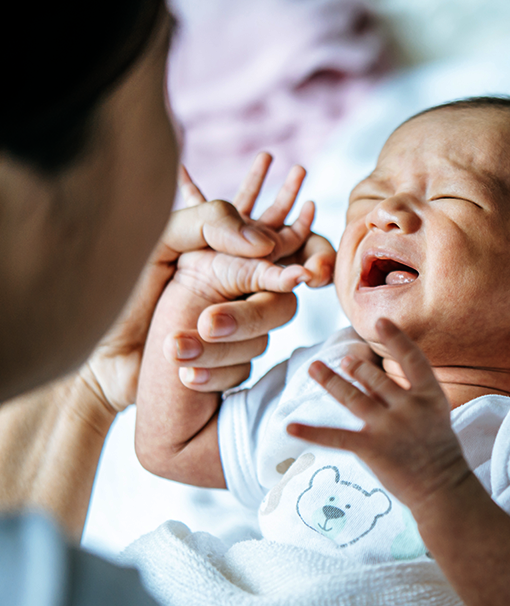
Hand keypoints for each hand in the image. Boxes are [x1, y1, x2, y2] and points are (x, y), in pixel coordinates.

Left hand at [83, 153, 335, 411]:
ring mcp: (235, 331)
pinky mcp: (228, 366)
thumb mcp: (158, 239)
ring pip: (262, 340)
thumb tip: (266, 243)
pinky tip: (183, 373)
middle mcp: (238, 290)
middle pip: (279, 303)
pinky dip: (213, 373)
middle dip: (244, 317)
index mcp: (227, 253)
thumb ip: (211, 223)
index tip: (308, 273)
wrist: (93, 358)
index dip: (311, 257)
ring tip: (171, 348)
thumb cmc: (117, 290)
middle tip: (205, 322)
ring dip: (217, 349)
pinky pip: (244, 372)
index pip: (285, 248)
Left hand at [287, 318, 468, 508]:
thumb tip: (374, 381)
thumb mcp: (436, 417)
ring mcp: (390, 426)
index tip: (381, 321)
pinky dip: (311, 432)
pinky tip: (290, 427)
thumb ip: (409, 398)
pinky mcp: (372, 448)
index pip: (412, 359)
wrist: (444, 490)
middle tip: (343, 361)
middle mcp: (409, 406)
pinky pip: (335, 437)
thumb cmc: (441, 455)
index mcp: (430, 396)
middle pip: (375, 378)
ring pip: (352, 397)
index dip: (396, 338)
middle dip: (355, 368)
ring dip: (330, 381)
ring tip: (314, 368)